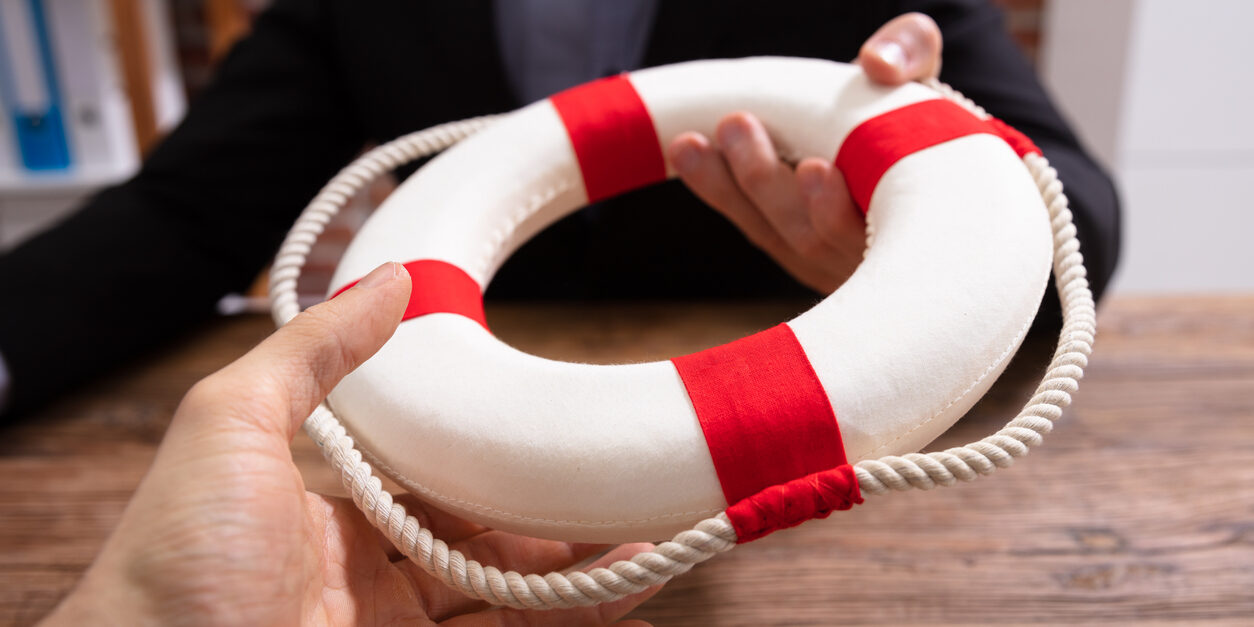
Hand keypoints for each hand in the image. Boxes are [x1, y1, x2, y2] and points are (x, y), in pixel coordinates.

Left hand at [43, 262, 657, 625]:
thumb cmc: (175, 557)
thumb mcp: (230, 422)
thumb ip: (312, 351)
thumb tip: (388, 277)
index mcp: (326, 502)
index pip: (428, 465)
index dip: (491, 444)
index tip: (549, 417)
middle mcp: (364, 564)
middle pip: (480, 528)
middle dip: (553, 506)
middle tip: (618, 476)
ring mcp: (391, 620)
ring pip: (507, 586)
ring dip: (580, 562)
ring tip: (649, 530)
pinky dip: (573, 610)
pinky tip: (629, 583)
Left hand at [668, 13, 943, 292]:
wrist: (898, 145)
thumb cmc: (916, 113)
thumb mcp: (922, 77)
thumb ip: (911, 54)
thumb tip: (876, 63)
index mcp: (920, 215)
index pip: (875, 232)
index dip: (838, 210)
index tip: (812, 168)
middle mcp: (879, 254)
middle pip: (815, 238)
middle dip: (769, 183)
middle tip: (737, 125)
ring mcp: (838, 262)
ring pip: (781, 237)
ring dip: (732, 189)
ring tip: (693, 142)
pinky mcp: (800, 253)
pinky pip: (759, 229)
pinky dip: (722, 193)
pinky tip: (692, 154)